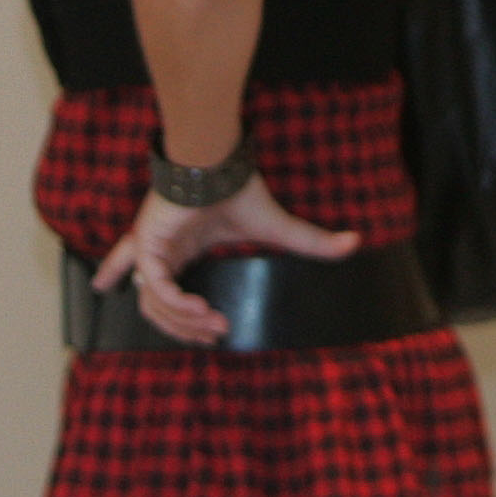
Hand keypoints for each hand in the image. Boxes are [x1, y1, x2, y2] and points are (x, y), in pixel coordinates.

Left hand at [91, 176, 361, 347]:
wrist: (220, 162)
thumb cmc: (241, 190)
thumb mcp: (278, 228)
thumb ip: (310, 243)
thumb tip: (354, 244)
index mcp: (177, 245)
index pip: (150, 276)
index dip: (146, 294)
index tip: (141, 303)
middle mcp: (158, 248)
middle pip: (155, 304)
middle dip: (182, 327)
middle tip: (214, 334)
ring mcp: (150, 247)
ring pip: (154, 304)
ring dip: (184, 321)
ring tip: (215, 325)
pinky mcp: (149, 243)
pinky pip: (156, 287)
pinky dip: (176, 303)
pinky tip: (200, 309)